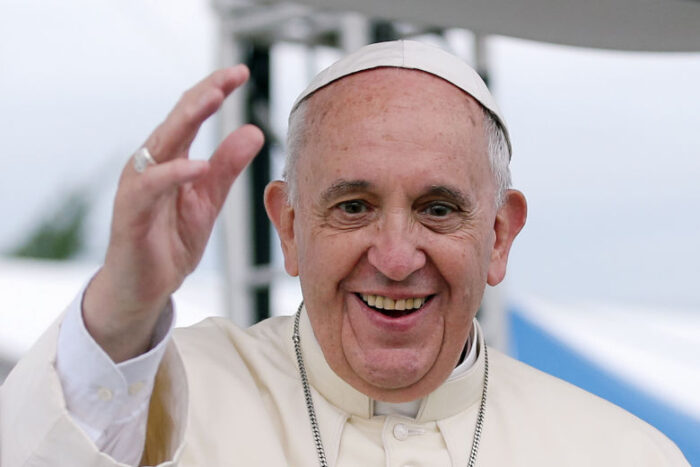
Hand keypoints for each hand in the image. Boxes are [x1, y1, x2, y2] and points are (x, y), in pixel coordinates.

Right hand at [83, 66, 263, 361]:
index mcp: (170, 157)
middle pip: (176, 118)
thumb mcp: (208, 200)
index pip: (191, 114)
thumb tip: (253, 130)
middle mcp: (150, 163)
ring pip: (161, 143)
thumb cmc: (170, 240)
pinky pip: (151, 187)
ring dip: (187, 119)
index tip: (240, 73)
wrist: (144, 287)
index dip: (214, 90)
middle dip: (204, 93)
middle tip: (231, 75)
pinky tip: (197, 166)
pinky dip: (174, 174)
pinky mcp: (131, 212)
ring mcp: (138, 185)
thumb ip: (227, 166)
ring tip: (214, 99)